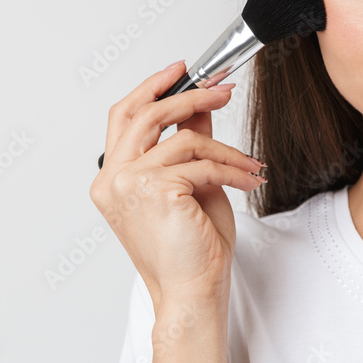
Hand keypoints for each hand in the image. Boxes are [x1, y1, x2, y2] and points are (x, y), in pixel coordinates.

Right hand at [89, 61, 264, 309]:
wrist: (193, 292)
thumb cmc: (191, 249)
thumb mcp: (191, 184)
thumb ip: (189, 143)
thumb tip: (201, 106)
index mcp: (112, 177)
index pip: (124, 116)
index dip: (153, 86)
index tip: (183, 70)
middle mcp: (112, 179)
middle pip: (147, 114)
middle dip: (190, 96)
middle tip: (223, 90)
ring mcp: (128, 184)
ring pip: (185, 140)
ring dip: (227, 149)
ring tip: (250, 164)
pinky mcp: (155, 189)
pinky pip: (202, 163)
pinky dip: (232, 168)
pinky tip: (248, 179)